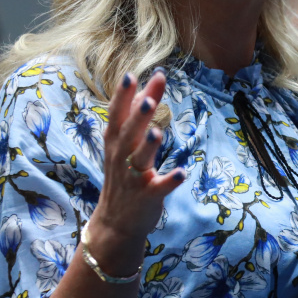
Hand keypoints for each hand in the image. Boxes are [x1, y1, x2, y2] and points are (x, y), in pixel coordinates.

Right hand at [82, 71, 185, 276]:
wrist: (116, 222)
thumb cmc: (123, 175)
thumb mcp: (124, 145)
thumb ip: (136, 116)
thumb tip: (150, 85)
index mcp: (115, 142)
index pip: (117, 115)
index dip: (123, 96)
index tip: (131, 75)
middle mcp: (122, 158)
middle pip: (128, 133)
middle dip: (138, 116)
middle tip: (149, 98)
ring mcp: (133, 178)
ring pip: (140, 159)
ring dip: (148, 146)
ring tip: (158, 132)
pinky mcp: (147, 196)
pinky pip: (159, 188)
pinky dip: (170, 181)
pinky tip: (181, 173)